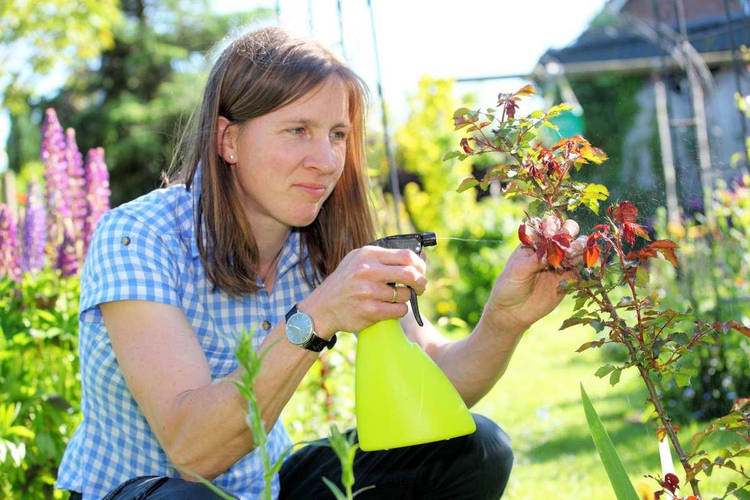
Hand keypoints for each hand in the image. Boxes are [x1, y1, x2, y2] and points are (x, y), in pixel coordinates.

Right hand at [299, 246, 426, 336]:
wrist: (322, 307)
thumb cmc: (346, 282)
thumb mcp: (359, 261)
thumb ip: (386, 258)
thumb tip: (421, 256)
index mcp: (367, 255)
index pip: (405, 255)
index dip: (419, 264)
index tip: (421, 271)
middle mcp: (367, 271)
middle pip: (410, 274)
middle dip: (421, 282)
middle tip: (420, 288)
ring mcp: (368, 292)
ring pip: (405, 295)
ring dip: (405, 299)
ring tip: (394, 298)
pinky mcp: (369, 311)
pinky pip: (398, 310)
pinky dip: (398, 310)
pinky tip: (388, 308)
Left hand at [485, 217, 584, 332]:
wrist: (513, 311)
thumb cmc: (509, 286)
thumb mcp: (518, 270)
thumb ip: (536, 259)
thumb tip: (554, 250)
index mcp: (534, 241)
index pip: (548, 225)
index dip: (552, 226)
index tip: (550, 235)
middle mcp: (549, 248)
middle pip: (566, 231)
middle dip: (569, 233)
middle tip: (565, 245)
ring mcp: (560, 261)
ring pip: (577, 247)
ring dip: (578, 247)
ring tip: (571, 256)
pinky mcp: (569, 277)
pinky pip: (581, 266)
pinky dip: (584, 262)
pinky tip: (579, 264)